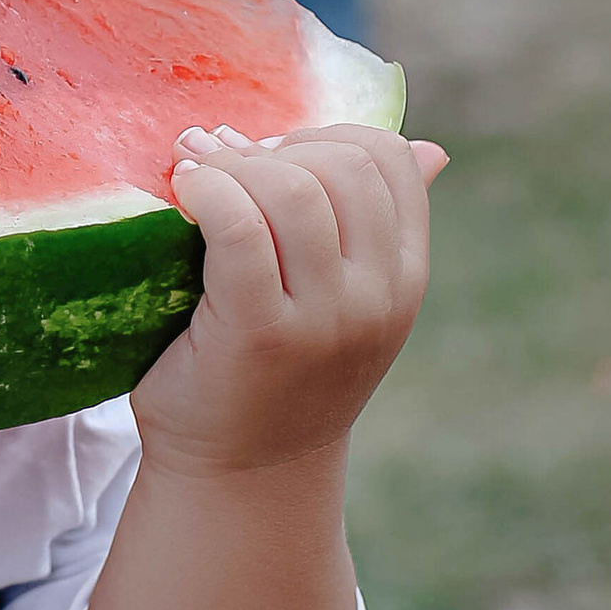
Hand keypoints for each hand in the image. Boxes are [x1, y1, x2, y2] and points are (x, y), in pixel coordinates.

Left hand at [132, 121, 444, 481]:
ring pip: (289, 188)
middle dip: (274, 147)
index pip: (389, 160)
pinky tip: (182, 190)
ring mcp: (323, 318)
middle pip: (339, 164)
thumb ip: (375, 227)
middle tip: (219, 159)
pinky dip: (207, 190)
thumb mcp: (347, 301)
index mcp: (404, 280)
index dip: (326, 134)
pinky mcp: (259, 332)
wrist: (242, 475)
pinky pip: (239, 227)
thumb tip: (428, 146)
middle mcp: (376, 298)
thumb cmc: (281, 375)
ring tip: (195, 173)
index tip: (274, 153)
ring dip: (232, 164)